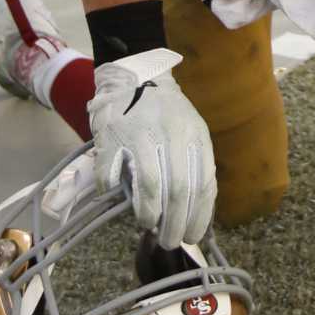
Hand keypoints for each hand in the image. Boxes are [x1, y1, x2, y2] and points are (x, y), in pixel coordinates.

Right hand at [88, 47, 215, 245]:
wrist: (137, 72)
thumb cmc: (167, 111)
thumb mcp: (191, 131)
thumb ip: (195, 164)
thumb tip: (195, 211)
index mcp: (196, 136)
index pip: (203, 185)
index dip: (199, 217)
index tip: (193, 237)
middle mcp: (172, 135)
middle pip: (178, 191)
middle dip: (175, 224)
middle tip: (168, 241)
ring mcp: (142, 134)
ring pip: (150, 186)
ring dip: (149, 214)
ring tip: (147, 224)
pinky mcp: (114, 135)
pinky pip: (112, 173)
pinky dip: (112, 190)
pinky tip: (115, 196)